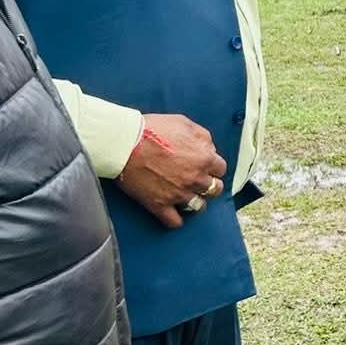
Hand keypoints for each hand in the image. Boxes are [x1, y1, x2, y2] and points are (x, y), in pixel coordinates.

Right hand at [117, 114, 226, 229]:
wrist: (124, 143)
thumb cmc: (152, 129)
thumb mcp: (184, 123)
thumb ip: (203, 137)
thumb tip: (210, 149)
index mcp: (203, 159)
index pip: (221, 169)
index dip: (213, 167)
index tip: (205, 166)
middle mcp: (195, 179)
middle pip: (214, 189)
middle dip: (208, 185)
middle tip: (198, 181)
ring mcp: (178, 194)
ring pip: (199, 207)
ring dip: (195, 201)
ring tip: (187, 196)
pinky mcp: (159, 205)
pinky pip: (175, 222)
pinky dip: (176, 219)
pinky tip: (173, 212)